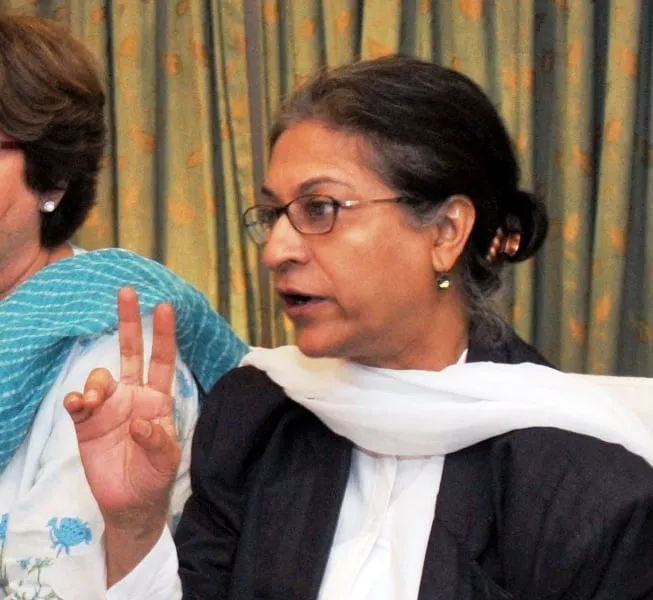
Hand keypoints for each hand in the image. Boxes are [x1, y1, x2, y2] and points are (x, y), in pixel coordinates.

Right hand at [65, 287, 180, 529]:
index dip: (164, 334)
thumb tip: (138, 421)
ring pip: (100, 376)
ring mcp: (109, 407)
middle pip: (132, 352)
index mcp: (158, 399)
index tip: (164, 306)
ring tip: (93, 402)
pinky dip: (76, 398)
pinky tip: (79, 405)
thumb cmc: (155, 477)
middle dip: (130, 322)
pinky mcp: (87, 424)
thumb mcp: (165, 460)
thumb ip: (156, 440)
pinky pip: (77, 402)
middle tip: (127, 292)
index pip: (163, 360)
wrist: (131, 504)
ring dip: (96, 382)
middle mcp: (134, 395)